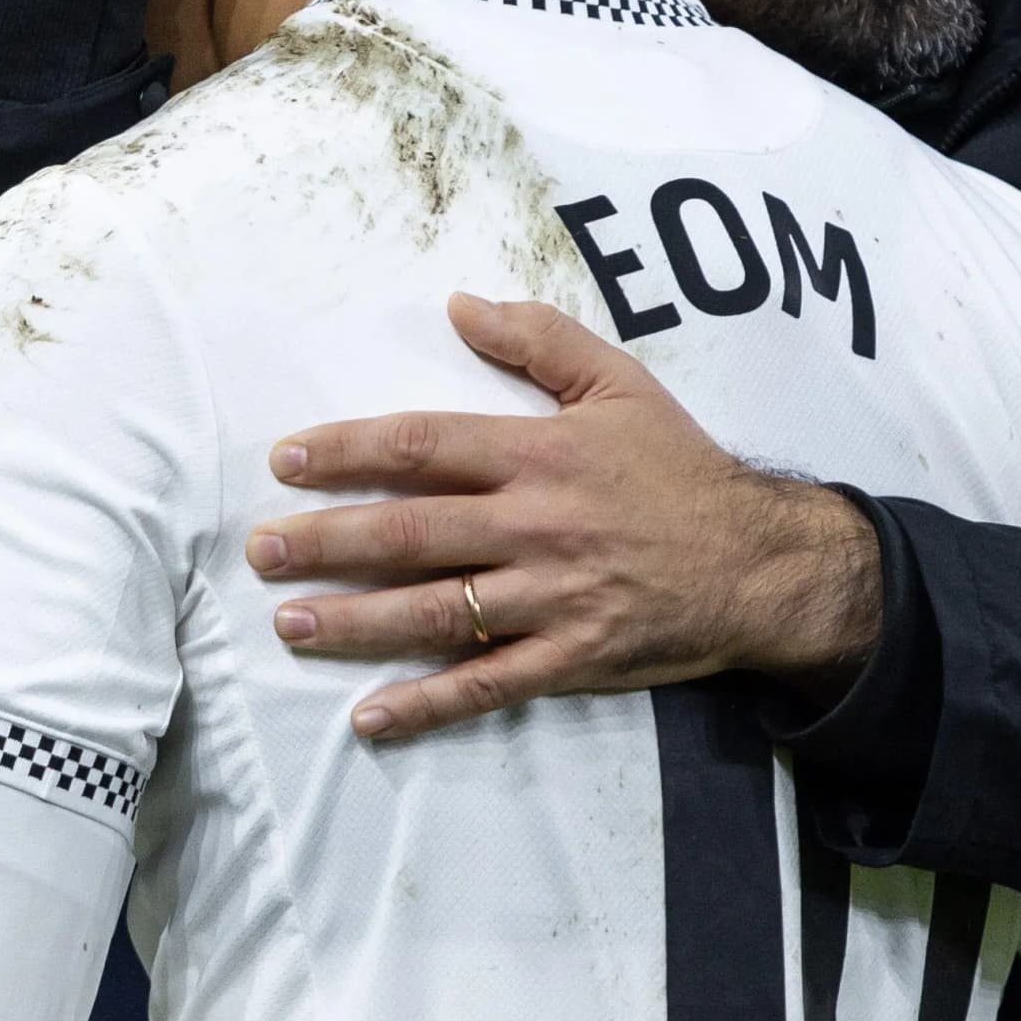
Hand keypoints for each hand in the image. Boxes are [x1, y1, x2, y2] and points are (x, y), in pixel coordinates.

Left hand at [243, 295, 883, 742]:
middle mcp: (536, 526)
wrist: (759, 561)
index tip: (286, 461)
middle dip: (326, 543)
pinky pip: (487, 686)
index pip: (423, 447)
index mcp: (540, 455)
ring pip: (437, 612)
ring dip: (356, 622)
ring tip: (291, 623)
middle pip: (411, 534)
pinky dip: (427, 704)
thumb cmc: (681, 470)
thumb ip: (539, 338)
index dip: (347, 453)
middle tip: (261, 551)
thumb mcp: (620, 383)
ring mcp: (552, 598)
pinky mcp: (570, 657)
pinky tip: (370, 717)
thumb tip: (458, 303)